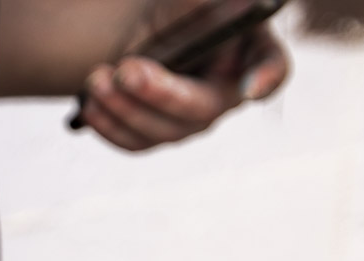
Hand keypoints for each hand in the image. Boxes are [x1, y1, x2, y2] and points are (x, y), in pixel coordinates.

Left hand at [79, 6, 289, 151]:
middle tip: (128, 71)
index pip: (273, 67)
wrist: (140, 31)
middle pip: (202, 108)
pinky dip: (109, 124)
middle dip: (161, 93)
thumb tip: (230, 4)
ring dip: (125, 108)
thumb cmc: (177, 10)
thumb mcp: (185, 2)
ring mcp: (192, 121)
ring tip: (96, 78)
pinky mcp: (159, 135)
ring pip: (163, 131)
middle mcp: (226, 92)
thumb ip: (199, 5)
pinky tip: (90, 104)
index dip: (265, 78)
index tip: (250, 87)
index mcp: (249, 50)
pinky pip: (136, 143)